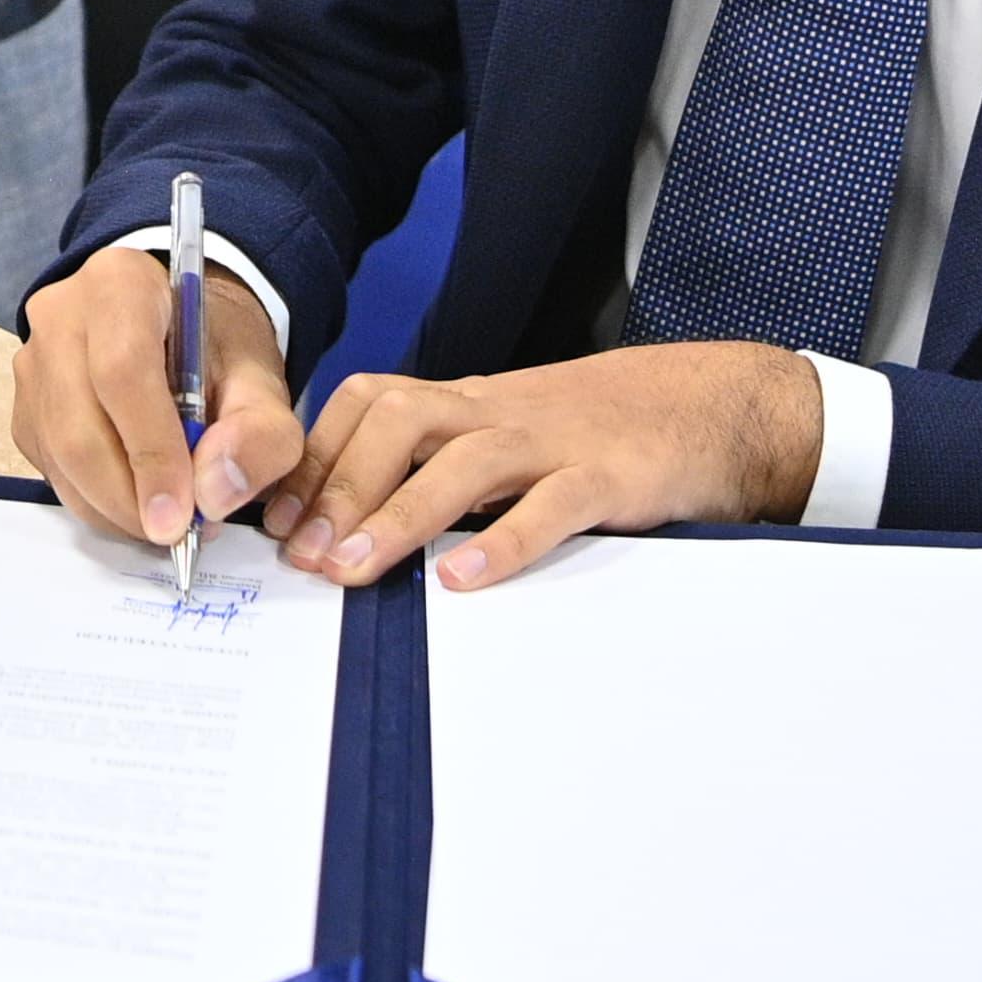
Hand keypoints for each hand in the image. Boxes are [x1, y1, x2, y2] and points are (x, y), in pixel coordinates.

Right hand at [13, 248, 307, 555]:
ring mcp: (32, 363)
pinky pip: (51, 471)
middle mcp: (60, 316)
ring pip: (60, 458)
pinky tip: (138, 499)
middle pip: (79, 426)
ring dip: (114, 509)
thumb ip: (259, 434)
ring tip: (168, 519)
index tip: (182, 517)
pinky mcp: (23, 409)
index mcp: (121, 284)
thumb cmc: (217, 350)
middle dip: (130, 497)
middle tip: (179, 535)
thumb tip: (214, 495)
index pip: (123, 372)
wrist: (179, 329)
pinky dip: (95, 503)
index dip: (151, 451)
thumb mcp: (263, 382)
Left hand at [263, 344, 822, 592]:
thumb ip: (438, 467)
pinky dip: (504, 541)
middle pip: (398, 421)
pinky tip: (463, 578)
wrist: (705, 405)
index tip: (275, 517)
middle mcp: (496, 412)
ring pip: (461, 462)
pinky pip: (550, 505)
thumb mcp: (505, 436)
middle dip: (339, 485)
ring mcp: (552, 441)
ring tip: (352, 570)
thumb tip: (346, 524)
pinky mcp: (607, 477)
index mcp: (465, 403)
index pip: (368, 403)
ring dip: (397, 516)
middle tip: (302, 554)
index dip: (315, 456)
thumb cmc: (593, 431)